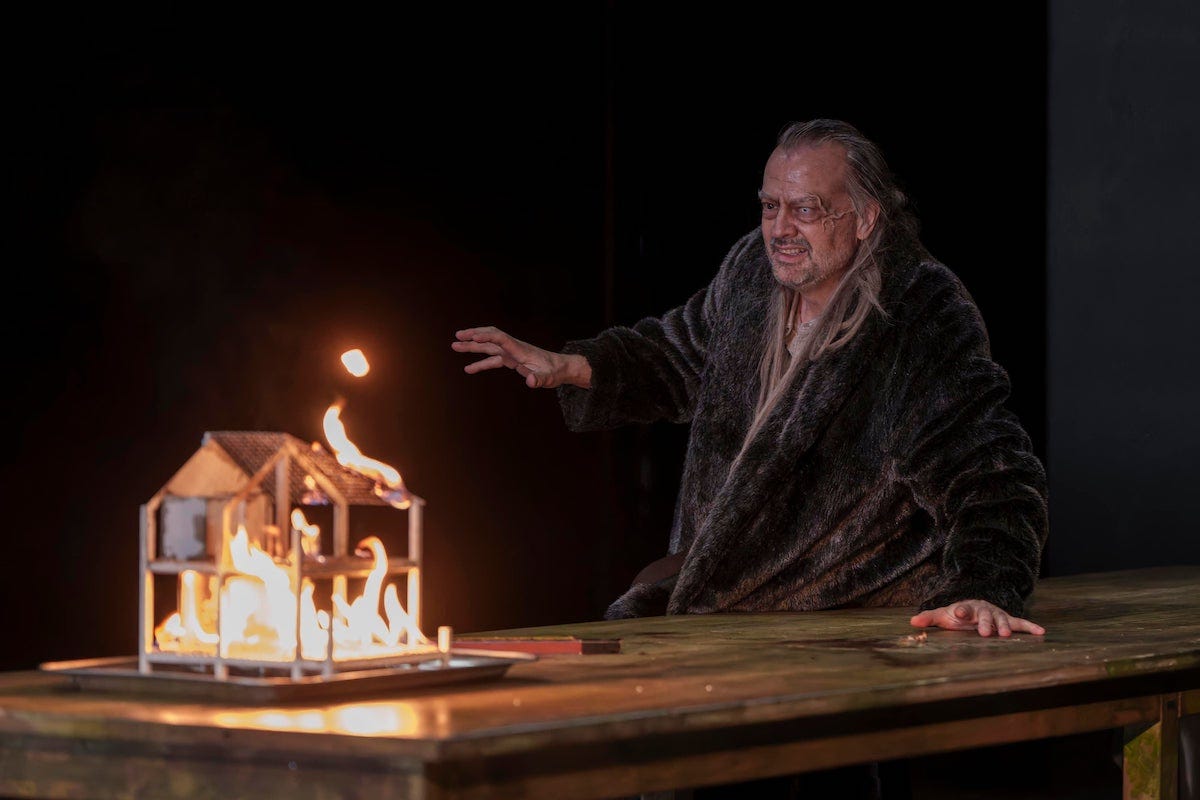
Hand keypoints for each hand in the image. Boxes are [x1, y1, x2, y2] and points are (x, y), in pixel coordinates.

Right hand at [452, 326, 590, 388]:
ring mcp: (510, 353)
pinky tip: (468, 369)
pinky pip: (492, 360)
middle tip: (457, 336)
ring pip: (487, 347)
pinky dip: (480, 363)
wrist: (560, 369)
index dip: (486, 336)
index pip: (500, 338)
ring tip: (455, 346)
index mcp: (519, 349)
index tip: (472, 337)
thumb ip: (538, 378)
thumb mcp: (548, 377)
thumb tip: (530, 381)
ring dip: (472, 347)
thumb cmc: (554, 372)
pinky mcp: (510, 360)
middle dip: (473, 336)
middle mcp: (512, 348)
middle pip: (489, 338)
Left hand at [910, 599, 1044, 637]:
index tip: (959, 614)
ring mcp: (996, 614)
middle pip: (984, 615)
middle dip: (985, 623)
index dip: (961, 611)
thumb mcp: (943, 616)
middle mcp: (983, 610)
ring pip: (1002, 618)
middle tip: (985, 633)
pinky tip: (1041, 632)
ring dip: (1004, 626)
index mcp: (966, 608)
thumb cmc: (957, 615)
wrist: (975, 608)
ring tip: (1005, 634)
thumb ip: (929, 618)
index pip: (963, 608)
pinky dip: (1030, 627)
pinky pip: (1020, 623)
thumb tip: (912, 622)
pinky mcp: (1008, 620)